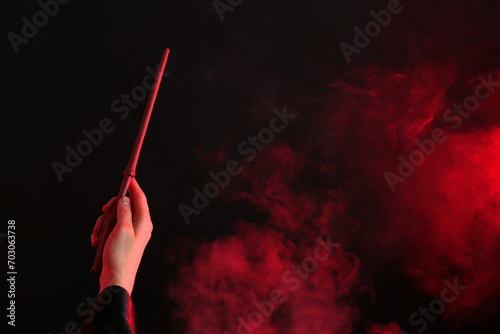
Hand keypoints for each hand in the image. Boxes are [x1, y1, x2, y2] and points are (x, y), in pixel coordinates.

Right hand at [91, 178, 152, 294]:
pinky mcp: (122, 240)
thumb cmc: (120, 257)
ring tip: (98, 234)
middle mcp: (139, 226)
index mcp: (143, 221)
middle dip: (110, 209)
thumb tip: (125, 199)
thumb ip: (123, 211)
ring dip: (103, 223)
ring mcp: (131, 233)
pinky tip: (97, 241)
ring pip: (115, 218)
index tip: (128, 179)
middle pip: (125, 206)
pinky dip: (102, 232)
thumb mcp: (121, 229)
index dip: (133, 187)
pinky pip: (111, 229)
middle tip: (103, 212)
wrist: (116, 279)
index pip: (140, 198)